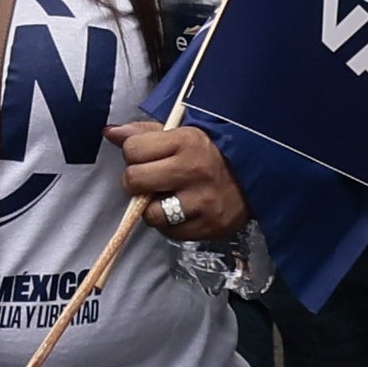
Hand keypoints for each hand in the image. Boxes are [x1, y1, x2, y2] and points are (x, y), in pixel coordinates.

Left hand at [116, 113, 248, 242]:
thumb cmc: (212, 153)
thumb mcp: (182, 134)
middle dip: (136, 182)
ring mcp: (203, 202)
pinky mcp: (210, 227)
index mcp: (187, 141)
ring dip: (152, 208)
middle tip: (150, 181)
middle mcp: (195, 170)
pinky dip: (170, 225)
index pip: (133, 149)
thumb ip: (144, 133)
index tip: (146, 157)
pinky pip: (170, 233)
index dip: (133, 154)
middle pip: (134, 180)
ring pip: (150, 214)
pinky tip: (182, 212)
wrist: (257, 178)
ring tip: (166, 199)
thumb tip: (109, 132)